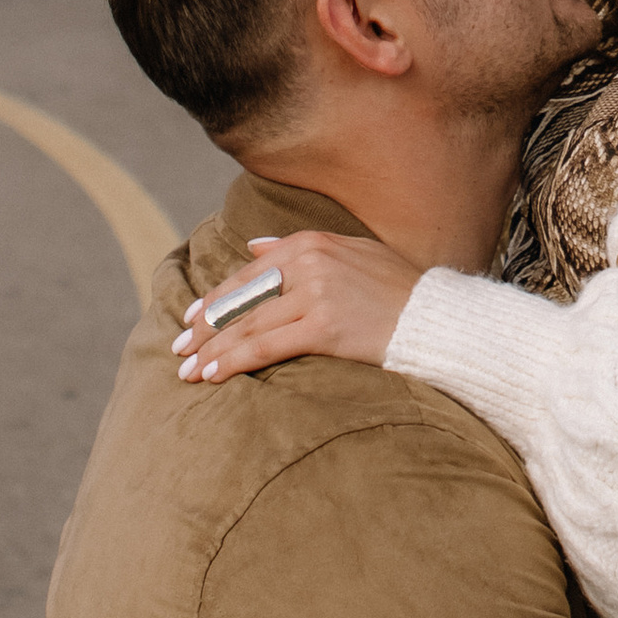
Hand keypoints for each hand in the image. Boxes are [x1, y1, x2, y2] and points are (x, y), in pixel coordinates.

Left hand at [173, 232, 423, 380]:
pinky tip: (215, 375)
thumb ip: (300, 248)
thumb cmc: (398, 291)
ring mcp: (316, 294)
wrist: (437, 319)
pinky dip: (235, 361)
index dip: (217, 299)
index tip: (194, 319)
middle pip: (242, 298)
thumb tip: (253, 248)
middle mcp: (309, 262)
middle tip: (179, 348)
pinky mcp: (325, 327)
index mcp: (311, 242)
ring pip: (248, 325)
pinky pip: (267, 346)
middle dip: (205, 327)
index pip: (248, 273)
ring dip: (212, 351)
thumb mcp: (351, 253)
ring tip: (188, 371)